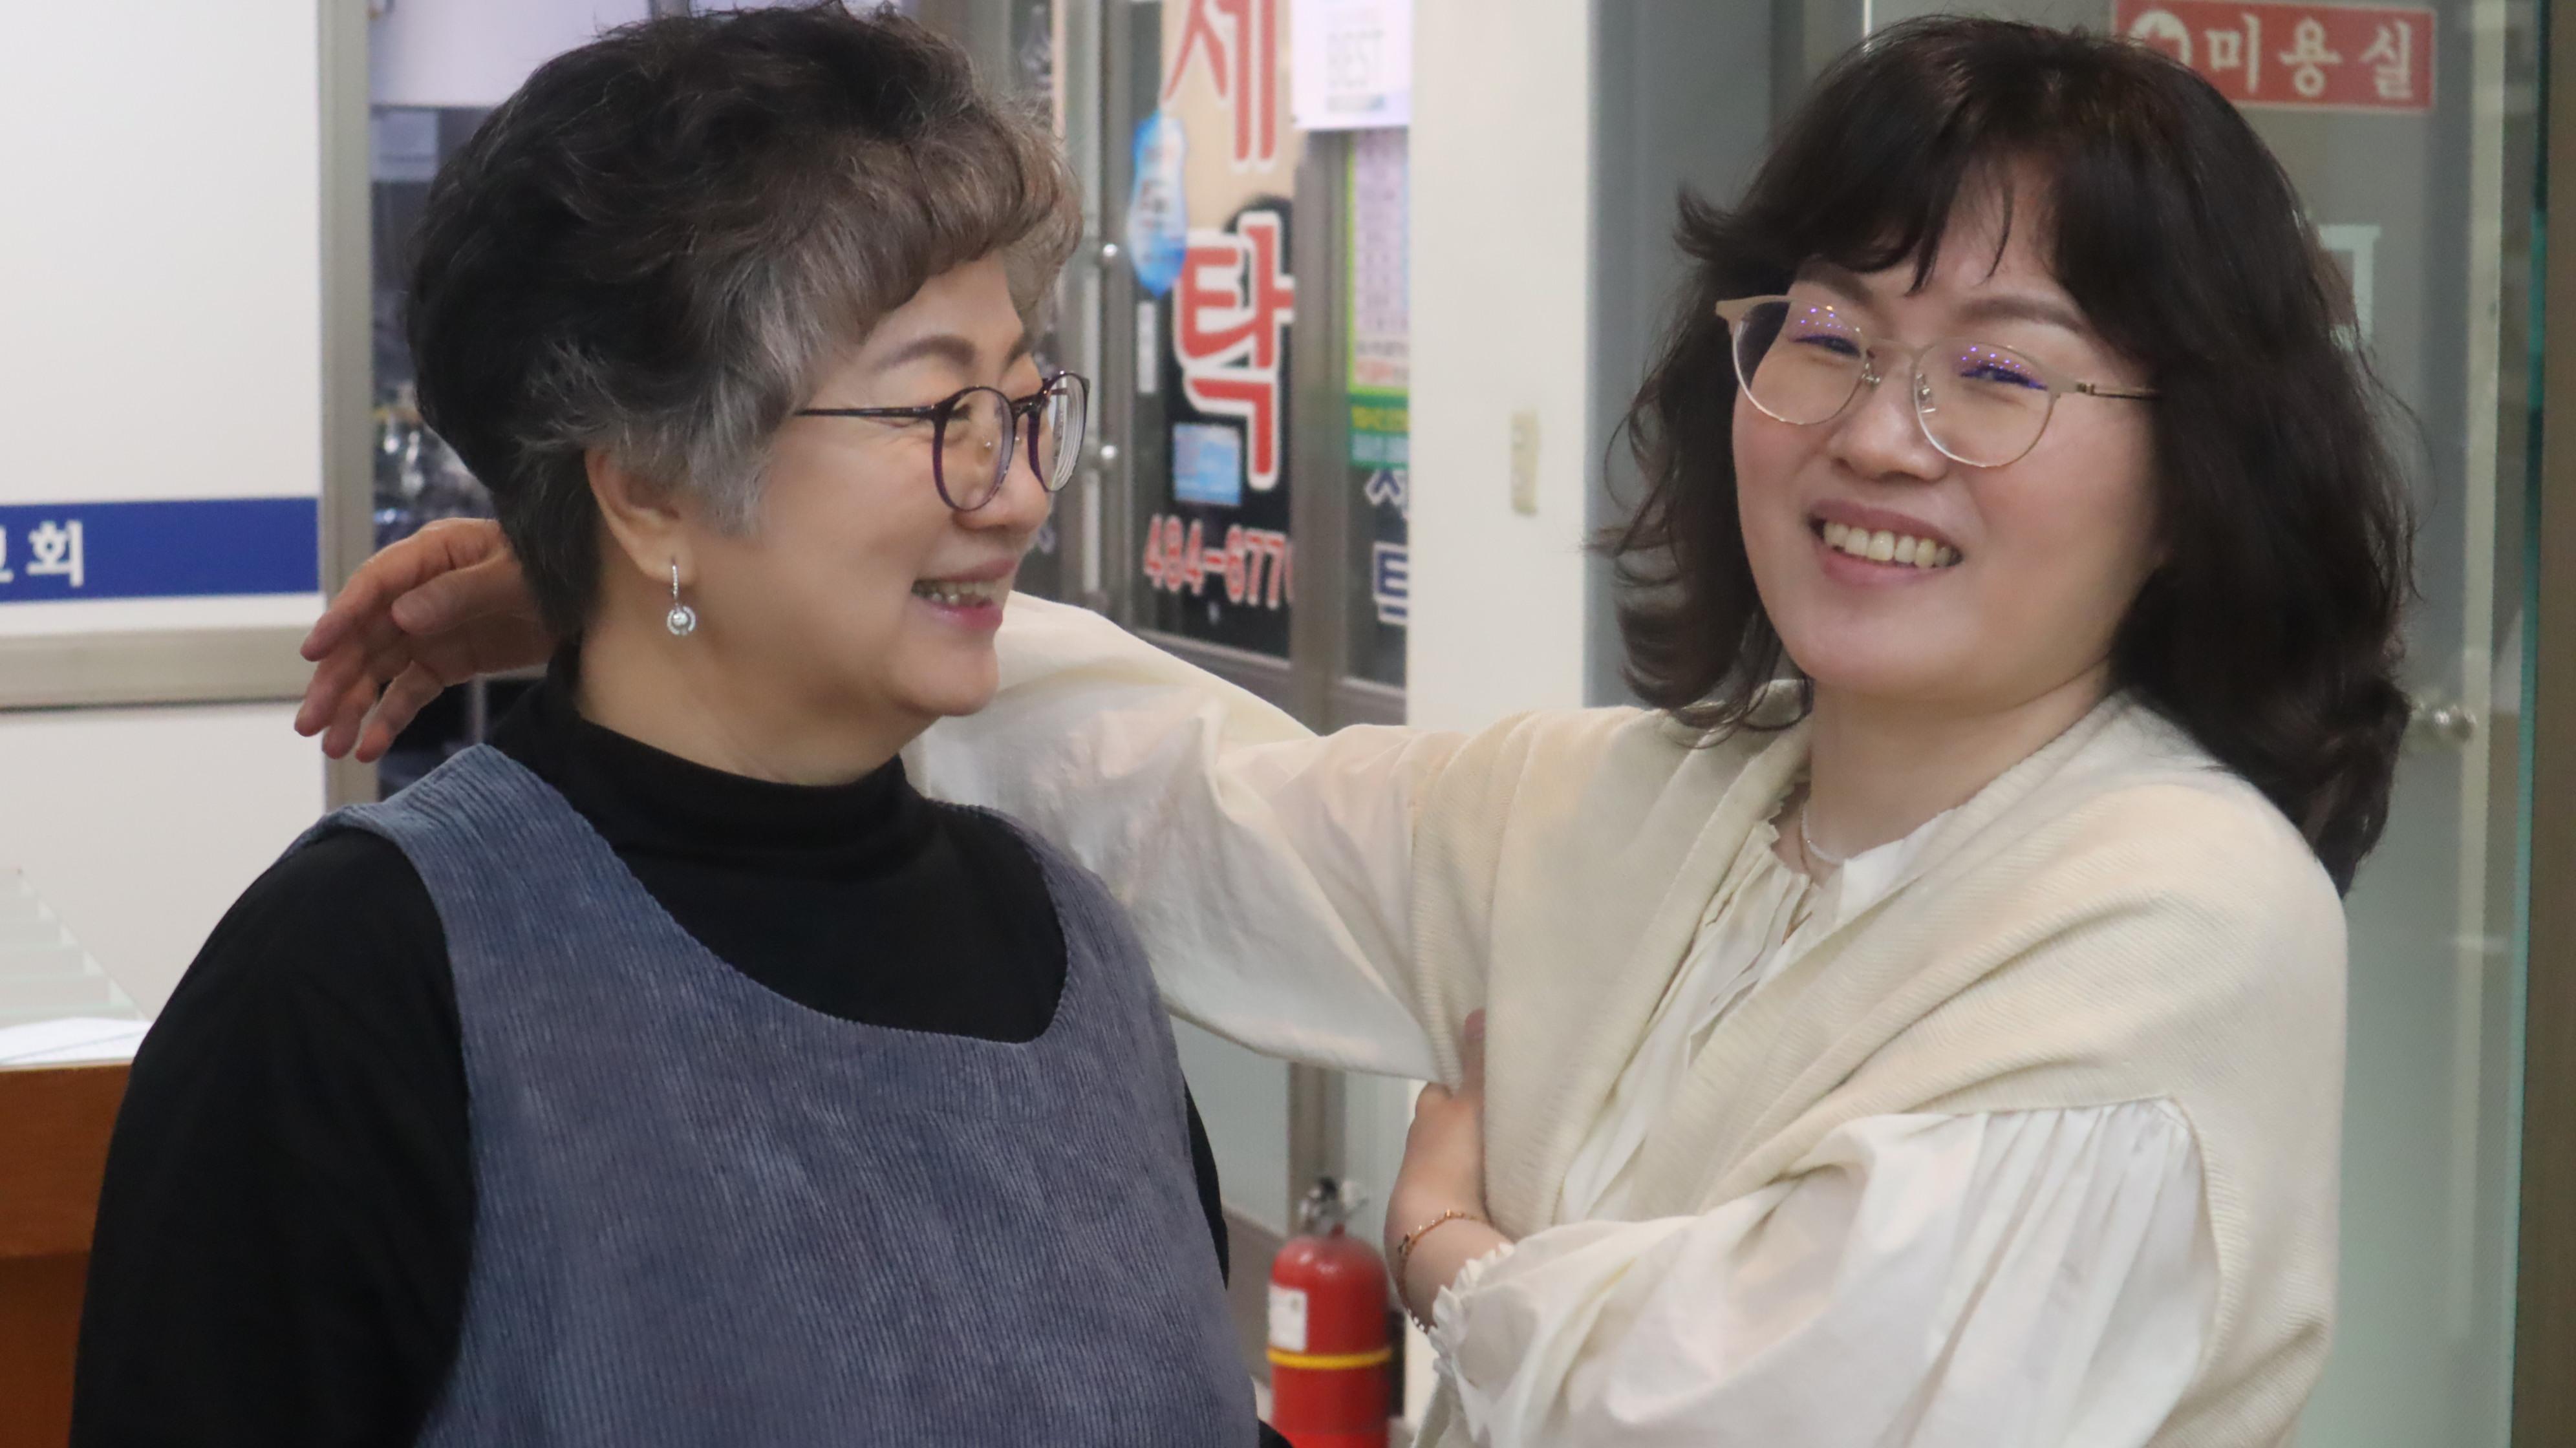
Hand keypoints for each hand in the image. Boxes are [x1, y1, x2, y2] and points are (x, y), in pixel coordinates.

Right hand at [294, 519, 554, 761]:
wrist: (597, 596)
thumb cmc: (555, 568)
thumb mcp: (515, 576)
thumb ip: (460, 593)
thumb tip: (401, 617)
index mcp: (431, 555)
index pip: (373, 586)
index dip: (341, 618)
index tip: (314, 652)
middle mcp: (417, 593)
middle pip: (365, 637)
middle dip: (335, 680)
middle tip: (310, 723)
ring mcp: (427, 629)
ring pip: (378, 670)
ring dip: (352, 707)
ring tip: (332, 746)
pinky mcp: (445, 661)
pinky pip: (409, 691)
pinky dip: (389, 718)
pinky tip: (369, 748)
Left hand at [1387, 1010, 1505, 1324]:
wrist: (1436, 1232)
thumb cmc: (1450, 1158)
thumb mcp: (1470, 1104)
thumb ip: (1477, 1064)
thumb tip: (1475, 1011)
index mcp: (1426, 1113)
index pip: (1444, 1086)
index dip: (1465, 1078)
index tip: (1492, 1070)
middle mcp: (1425, 1145)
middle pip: (1455, 1122)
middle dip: (1477, 1116)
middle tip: (1518, 1104)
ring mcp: (1436, 1183)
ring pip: (1465, 1156)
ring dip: (1484, 1152)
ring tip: (1527, 1142)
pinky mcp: (1452, 1213)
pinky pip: (1475, 1186)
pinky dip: (1490, 1181)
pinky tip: (1517, 1180)